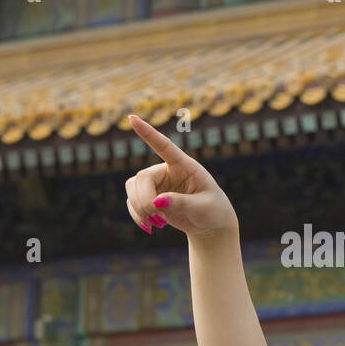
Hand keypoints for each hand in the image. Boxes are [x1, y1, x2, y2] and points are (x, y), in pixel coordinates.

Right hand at [125, 114, 238, 238]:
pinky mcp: (149, 196)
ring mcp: (156, 183)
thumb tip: (157, 202)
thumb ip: (182, 204)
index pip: (164, 146)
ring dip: (139, 209)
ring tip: (157, 224)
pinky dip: (137, 216)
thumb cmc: (212, 211)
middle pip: (142, 177)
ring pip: (132, 188)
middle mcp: (167, 170)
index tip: (132, 118)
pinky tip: (150, 227)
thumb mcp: (202, 208)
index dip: (148, 133)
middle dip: (144, 200)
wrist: (210, 225)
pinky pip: (131, 202)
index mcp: (184, 166)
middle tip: (157, 218)